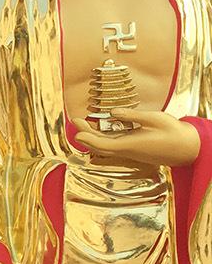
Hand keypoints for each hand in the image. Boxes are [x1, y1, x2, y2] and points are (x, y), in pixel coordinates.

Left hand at [74, 109, 199, 169]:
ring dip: (93, 135)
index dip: (89, 139)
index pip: (105, 145)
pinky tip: (100, 127)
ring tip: (84, 121)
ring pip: (106, 146)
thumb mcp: (155, 118)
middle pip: (101, 146)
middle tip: (76, 120)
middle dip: (86, 134)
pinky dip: (103, 136)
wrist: (187, 148)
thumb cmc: (173, 132)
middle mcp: (128, 151)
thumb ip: (133, 115)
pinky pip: (114, 144)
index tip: (77, 133)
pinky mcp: (133, 149)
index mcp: (133, 145)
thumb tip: (113, 112)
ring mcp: (130, 151)